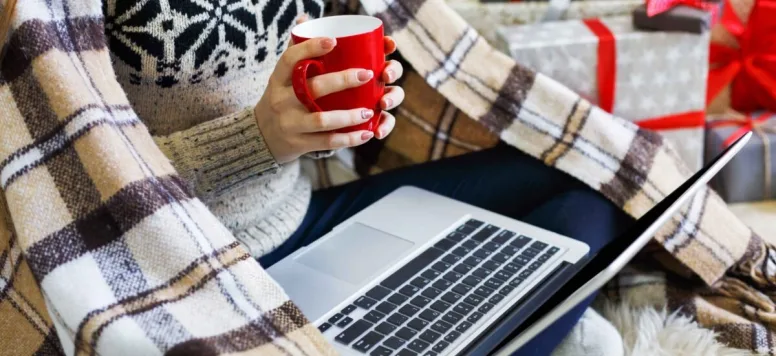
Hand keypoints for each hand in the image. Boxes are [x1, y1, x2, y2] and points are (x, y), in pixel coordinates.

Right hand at [254, 16, 403, 163]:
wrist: (260, 138)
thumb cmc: (280, 99)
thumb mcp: (281, 78)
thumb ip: (295, 51)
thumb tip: (306, 19)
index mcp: (278, 80)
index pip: (289, 60)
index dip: (310, 48)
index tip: (333, 41)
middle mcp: (281, 101)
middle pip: (312, 88)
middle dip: (342, 81)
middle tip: (367, 74)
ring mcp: (289, 124)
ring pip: (321, 120)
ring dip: (349, 116)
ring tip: (370, 110)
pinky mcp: (299, 144)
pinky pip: (327, 142)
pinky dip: (348, 139)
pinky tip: (366, 134)